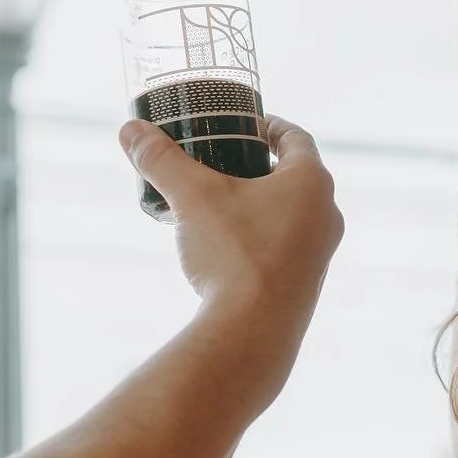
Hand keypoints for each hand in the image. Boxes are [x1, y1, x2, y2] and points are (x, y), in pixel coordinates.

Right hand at [120, 114, 343, 332]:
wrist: (252, 332)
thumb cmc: (233, 254)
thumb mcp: (192, 197)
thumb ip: (162, 160)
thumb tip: (130, 130)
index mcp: (311, 182)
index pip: (295, 138)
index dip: (271, 126)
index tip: (249, 125)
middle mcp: (327, 215)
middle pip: (296, 177)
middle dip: (262, 167)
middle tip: (228, 163)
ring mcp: (322, 254)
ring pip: (294, 216)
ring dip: (264, 206)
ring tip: (225, 206)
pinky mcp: (307, 285)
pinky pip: (288, 249)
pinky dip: (263, 239)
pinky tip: (232, 249)